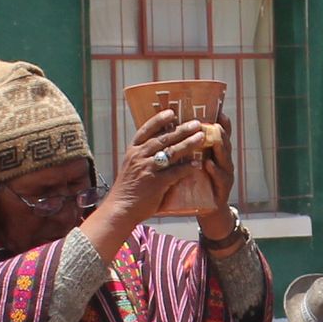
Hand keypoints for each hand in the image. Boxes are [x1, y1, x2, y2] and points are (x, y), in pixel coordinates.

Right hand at [104, 103, 213, 222]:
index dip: (159, 120)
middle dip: (181, 130)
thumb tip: (161, 146)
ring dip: (188, 144)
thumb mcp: (131, 167)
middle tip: (196, 123)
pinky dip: (186, 168)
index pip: (146, 130)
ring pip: (172, 153)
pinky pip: (175, 173)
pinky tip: (197, 164)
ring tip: (201, 137)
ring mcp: (147, 169)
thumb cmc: (128, 188)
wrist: (120, 209)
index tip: (172, 112)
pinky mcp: (156, 183)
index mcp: (133, 151)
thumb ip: (143, 156)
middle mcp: (139, 156)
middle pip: (164, 139)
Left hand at [192, 100, 237, 235]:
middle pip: (224, 143)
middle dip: (221, 132)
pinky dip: (214, 171)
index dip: (221, 123)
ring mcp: (225, 176)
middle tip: (216, 122)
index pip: (219, 135)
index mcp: (215, 154)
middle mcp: (223, 162)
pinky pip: (220, 179)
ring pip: (225, 159)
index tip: (219, 110)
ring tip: (215, 139)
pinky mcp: (222, 190)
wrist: (206, 211)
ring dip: (220, 149)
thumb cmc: (198, 185)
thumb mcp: (195, 164)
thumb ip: (192, 148)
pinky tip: (209, 165)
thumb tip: (176, 128)